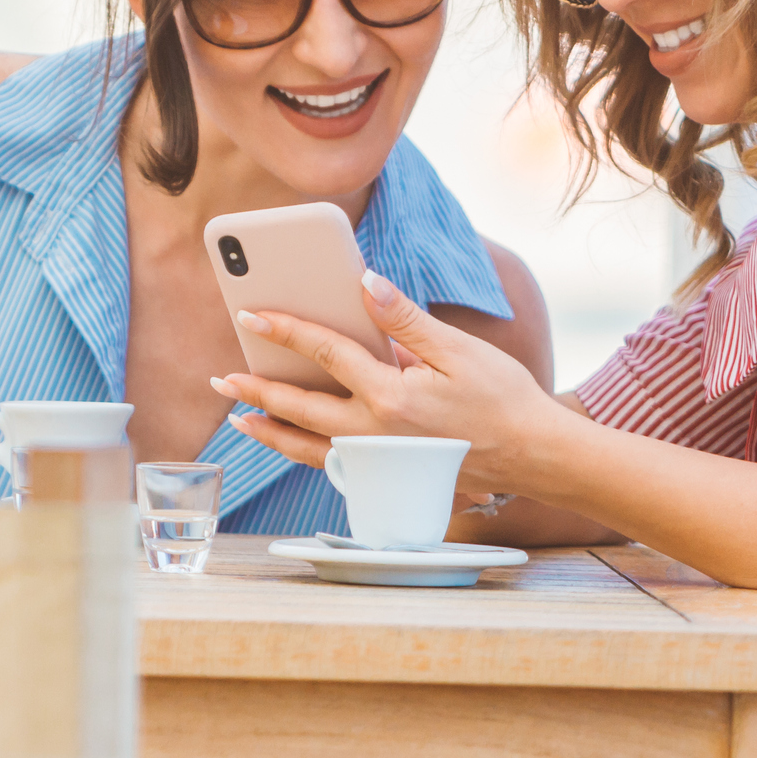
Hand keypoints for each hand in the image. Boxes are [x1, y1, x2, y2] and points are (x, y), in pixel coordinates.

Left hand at [209, 269, 571, 494]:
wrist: (534, 456)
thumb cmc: (503, 398)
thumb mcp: (459, 349)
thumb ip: (405, 319)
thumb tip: (365, 283)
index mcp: (392, 397)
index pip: (326, 354)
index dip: (287, 329)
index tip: (252, 314)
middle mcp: (377, 434)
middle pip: (301, 409)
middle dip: (256, 392)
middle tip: (222, 380)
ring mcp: (379, 461)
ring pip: (308, 447)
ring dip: (270, 430)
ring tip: (240, 417)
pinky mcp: (387, 475)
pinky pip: (331, 464)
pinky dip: (302, 451)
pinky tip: (292, 439)